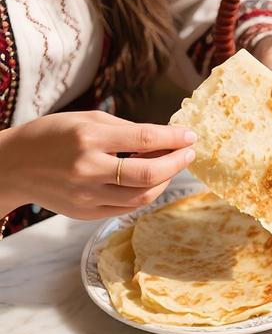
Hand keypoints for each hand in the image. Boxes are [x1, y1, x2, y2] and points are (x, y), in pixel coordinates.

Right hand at [0, 112, 195, 220]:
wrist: (11, 166)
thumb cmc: (51, 136)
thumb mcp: (86, 120)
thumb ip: (126, 129)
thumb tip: (165, 136)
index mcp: (88, 138)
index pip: (144, 139)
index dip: (173, 138)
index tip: (191, 136)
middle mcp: (88, 169)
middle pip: (149, 174)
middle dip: (176, 163)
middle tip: (189, 153)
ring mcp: (87, 195)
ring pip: (143, 196)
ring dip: (165, 181)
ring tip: (171, 166)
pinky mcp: (86, 213)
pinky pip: (129, 208)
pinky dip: (146, 194)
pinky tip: (152, 182)